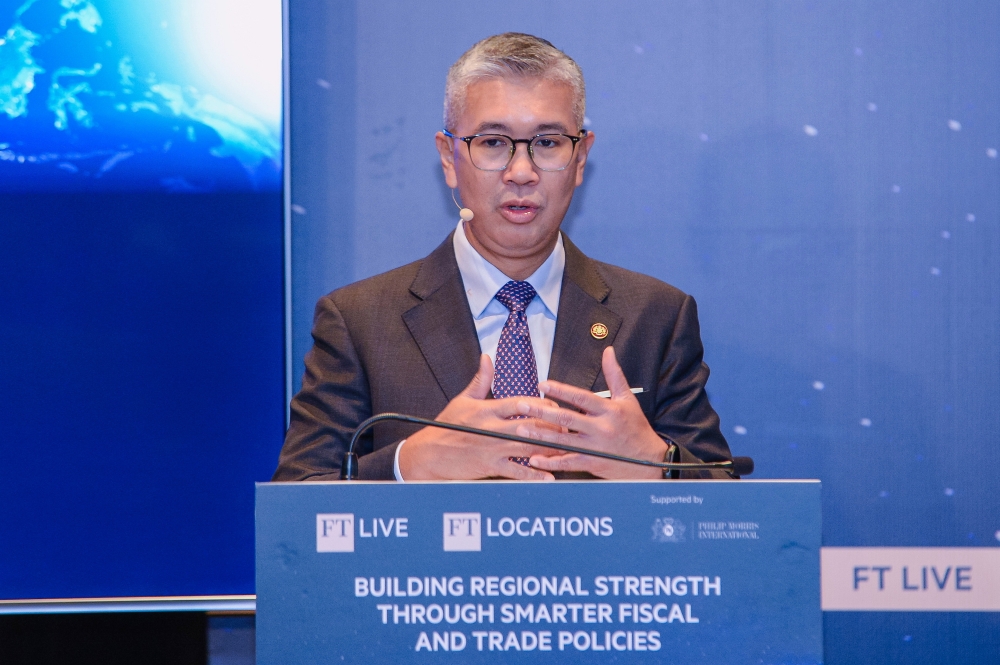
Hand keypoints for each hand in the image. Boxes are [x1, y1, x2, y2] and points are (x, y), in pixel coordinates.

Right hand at [398, 354, 559, 480]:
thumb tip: (487, 357)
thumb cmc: (446, 426)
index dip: (543, 404)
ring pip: (528, 447)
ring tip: (568, 449)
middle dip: (553, 427)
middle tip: (570, 428)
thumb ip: (481, 380)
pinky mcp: (490, 466)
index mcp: (488, 409)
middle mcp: (493, 427)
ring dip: (550, 448)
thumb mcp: (463, 400)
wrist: (429, 453)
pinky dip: (535, 474)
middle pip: (531, 424)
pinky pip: (517, 471)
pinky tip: (550, 475)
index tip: (557, 407)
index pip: (522, 402)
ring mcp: (492, 448)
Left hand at [513, 347, 668, 478]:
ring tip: (521, 430)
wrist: (651, 461)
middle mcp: (601, 428)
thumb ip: (615, 375)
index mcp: (609, 410)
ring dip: (541, 436)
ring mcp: (596, 448)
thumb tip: (608, 351)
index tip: (542, 385)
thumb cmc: (637, 428)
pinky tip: (534, 458)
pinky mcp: (594, 464)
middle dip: (542, 412)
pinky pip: (569, 463)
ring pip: (564, 441)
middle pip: (567, 418)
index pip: (581, 397)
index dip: (561, 390)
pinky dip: (551, 462)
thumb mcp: (628, 399)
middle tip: (522, 405)